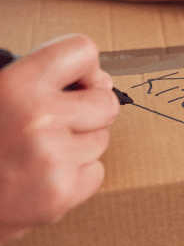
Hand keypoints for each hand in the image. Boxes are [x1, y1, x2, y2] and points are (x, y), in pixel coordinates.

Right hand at [0, 34, 118, 245]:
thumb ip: (35, 77)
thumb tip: (100, 80)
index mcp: (15, 86)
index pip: (82, 51)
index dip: (82, 66)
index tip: (74, 80)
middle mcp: (39, 120)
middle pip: (106, 103)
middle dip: (90, 110)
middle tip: (60, 120)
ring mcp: (53, 161)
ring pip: (101, 140)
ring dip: (79, 144)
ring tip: (38, 151)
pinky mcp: (61, 195)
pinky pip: (96, 171)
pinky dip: (76, 174)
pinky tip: (41, 175)